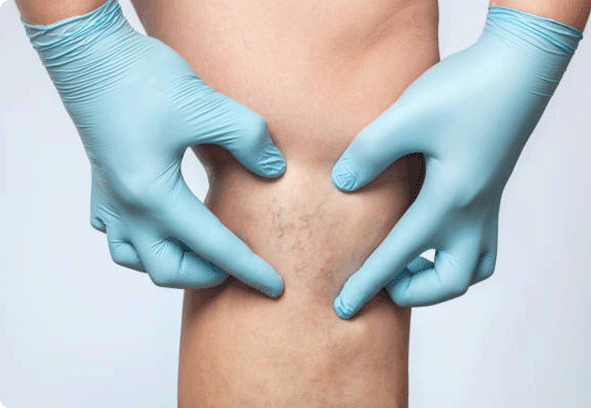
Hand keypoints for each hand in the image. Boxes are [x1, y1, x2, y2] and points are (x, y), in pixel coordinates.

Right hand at [23, 0, 285, 295]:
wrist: (90, 55)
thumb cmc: (142, 79)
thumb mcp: (207, 105)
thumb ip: (249, 140)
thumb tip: (274, 170)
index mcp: (154, 196)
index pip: (212, 246)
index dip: (248, 268)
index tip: (275, 287)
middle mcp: (127, 208)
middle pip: (167, 269)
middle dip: (207, 275)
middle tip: (237, 264)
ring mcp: (109, 198)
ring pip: (134, 258)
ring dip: (171, 263)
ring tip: (201, 250)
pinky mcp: (101, 185)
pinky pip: (115, 233)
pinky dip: (140, 242)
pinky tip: (161, 225)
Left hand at [331, 7, 582, 317]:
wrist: (519, 67)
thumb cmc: (465, 90)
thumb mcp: (406, 117)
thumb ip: (369, 153)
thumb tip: (343, 183)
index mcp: (449, 201)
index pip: (399, 256)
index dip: (368, 284)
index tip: (343, 308)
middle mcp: (473, 212)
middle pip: (452, 280)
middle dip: (415, 291)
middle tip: (385, 277)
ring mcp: (487, 203)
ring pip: (474, 266)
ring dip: (441, 276)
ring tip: (409, 260)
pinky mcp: (490, 189)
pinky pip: (481, 242)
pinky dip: (456, 251)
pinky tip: (430, 227)